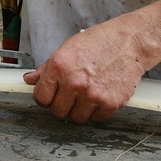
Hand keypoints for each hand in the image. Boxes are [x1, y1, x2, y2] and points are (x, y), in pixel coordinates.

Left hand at [22, 20, 150, 123]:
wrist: (130, 42)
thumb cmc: (100, 42)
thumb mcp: (67, 48)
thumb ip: (46, 68)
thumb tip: (31, 79)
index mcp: (59, 66)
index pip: (41, 97)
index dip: (45, 98)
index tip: (50, 96)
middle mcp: (74, 82)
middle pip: (57, 111)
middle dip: (62, 104)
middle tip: (71, 94)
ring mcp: (92, 95)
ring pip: (76, 118)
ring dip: (80, 109)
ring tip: (86, 93)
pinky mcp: (110, 103)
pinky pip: (96, 118)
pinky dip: (98, 111)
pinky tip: (100, 95)